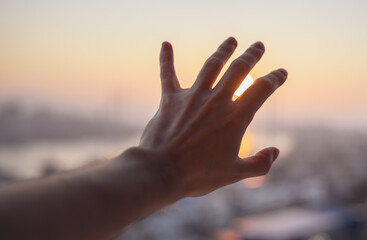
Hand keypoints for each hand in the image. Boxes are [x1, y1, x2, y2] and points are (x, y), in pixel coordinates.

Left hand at [138, 37, 286, 196]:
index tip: (281, 73)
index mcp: (235, 118)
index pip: (262, 89)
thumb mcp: (235, 174)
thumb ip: (260, 164)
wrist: (161, 172)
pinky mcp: (170, 99)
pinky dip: (166, 58)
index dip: (275, 78)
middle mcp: (216, 101)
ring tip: (231, 40)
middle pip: (239, 69)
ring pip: (211, 66)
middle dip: (252, 55)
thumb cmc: (199, 175)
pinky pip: (168, 74)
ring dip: (223, 50)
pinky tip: (166, 44)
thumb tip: (275, 151)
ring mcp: (192, 97)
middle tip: (259, 45)